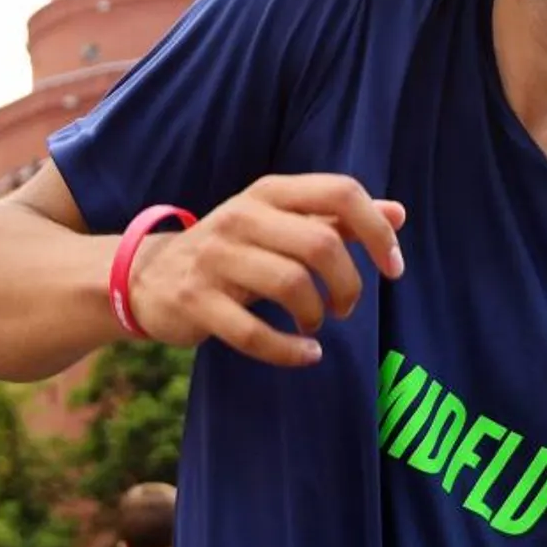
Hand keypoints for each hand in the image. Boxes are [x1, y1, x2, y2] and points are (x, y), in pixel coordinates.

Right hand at [127, 173, 406, 367]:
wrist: (148, 276)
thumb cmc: (231, 250)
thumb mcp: (278, 224)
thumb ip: (335, 219)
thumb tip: (399, 212)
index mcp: (268, 192)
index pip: (340, 192)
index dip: (377, 231)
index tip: (392, 268)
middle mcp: (241, 217)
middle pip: (321, 243)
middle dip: (349, 284)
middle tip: (346, 308)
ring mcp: (214, 258)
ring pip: (291, 285)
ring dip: (317, 315)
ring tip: (315, 325)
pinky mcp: (196, 301)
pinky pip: (254, 332)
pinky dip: (290, 351)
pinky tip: (305, 354)